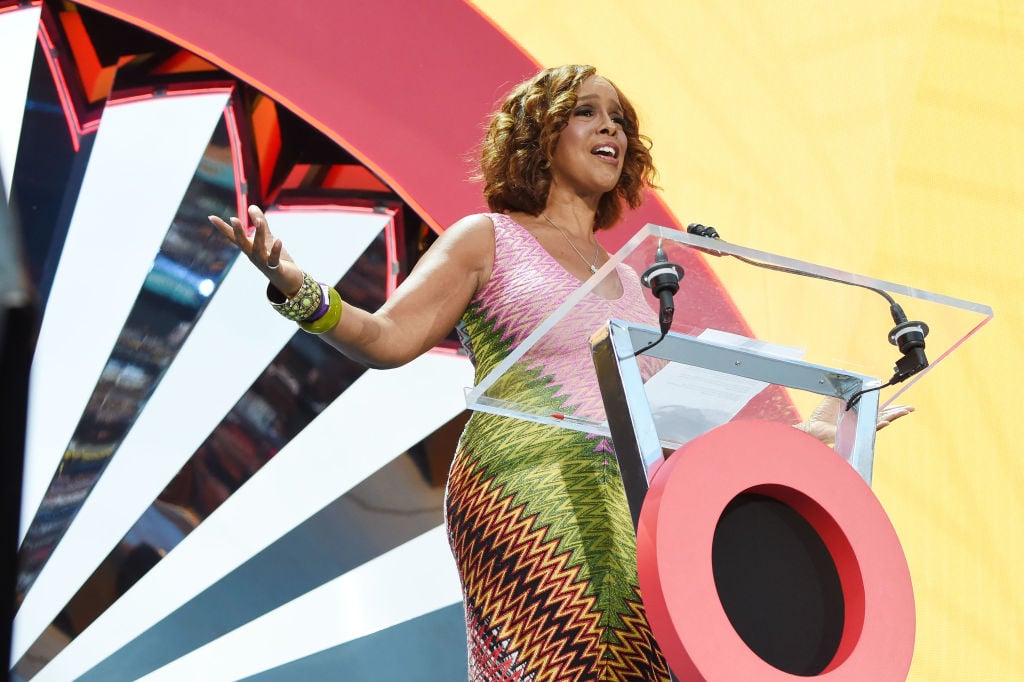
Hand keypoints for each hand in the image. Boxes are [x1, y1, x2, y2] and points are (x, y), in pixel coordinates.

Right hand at [209, 205, 302, 295]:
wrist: (287, 280)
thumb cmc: (275, 258)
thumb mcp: (267, 238)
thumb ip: (260, 222)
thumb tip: (251, 206)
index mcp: (249, 248)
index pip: (234, 236)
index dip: (222, 227)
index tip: (211, 217)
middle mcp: (253, 255)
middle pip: (242, 243)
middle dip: (238, 231)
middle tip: (233, 218)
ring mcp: (263, 263)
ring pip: (258, 249)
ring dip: (258, 235)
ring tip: (260, 222)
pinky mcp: (275, 269)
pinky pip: (274, 260)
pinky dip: (275, 250)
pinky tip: (278, 240)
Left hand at [796, 396, 913, 444]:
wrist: (813, 427)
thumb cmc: (822, 415)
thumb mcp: (834, 396)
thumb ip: (842, 386)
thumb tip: (846, 372)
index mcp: (859, 412)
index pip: (879, 410)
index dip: (891, 407)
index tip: (902, 404)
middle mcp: (861, 421)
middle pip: (884, 416)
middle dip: (897, 412)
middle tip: (909, 409)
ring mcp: (859, 428)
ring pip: (880, 423)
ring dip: (892, 417)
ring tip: (904, 412)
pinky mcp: (854, 433)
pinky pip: (869, 430)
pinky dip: (878, 425)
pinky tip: (886, 421)